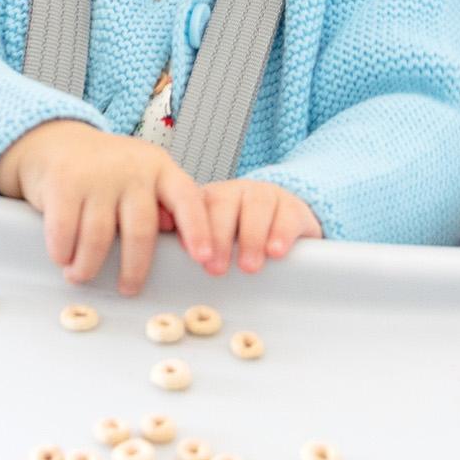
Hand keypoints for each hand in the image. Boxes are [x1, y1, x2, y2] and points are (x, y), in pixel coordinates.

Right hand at [0, 119, 195, 294]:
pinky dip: (63, 252)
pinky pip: (66, 231)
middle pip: (140, 231)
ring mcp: (97, 175)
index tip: (206, 259)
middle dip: (135, 268)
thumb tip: (181, 242)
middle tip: (129, 289)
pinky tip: (63, 258)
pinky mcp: (63, 182)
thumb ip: (163, 205)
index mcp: (160, 168)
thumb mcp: (142, 179)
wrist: (57, 143)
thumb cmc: (108, 173)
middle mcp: (132, 169)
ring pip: (100, 237)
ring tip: (81, 275)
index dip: (198, 230)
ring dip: (89, 265)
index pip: (187, 198)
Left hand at [174, 177, 324, 275]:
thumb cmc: (241, 238)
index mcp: (210, 199)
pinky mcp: (293, 206)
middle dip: (219, 237)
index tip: (195, 256)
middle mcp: (235, 191)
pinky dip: (281, 233)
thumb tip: (166, 261)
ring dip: (251, 238)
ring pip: (257, 205)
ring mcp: (266, 194)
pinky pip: (287, 214)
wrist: (285, 225)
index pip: (196, 207)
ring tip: (248, 266)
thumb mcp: (216, 238)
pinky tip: (276, 252)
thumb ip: (194, 244)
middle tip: (217, 268)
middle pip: (224, 203)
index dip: (195, 231)